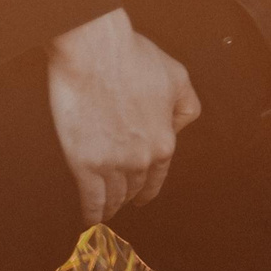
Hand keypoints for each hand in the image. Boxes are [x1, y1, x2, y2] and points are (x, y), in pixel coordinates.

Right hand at [45, 9, 201, 223]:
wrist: (95, 51)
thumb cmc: (133, 58)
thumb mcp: (177, 77)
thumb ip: (186, 106)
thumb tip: (178, 127)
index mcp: (165, 141)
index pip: (158, 177)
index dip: (149, 189)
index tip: (142, 196)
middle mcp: (142, 159)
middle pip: (135, 189)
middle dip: (128, 196)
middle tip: (120, 201)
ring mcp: (113, 164)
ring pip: (114, 197)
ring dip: (110, 206)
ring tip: (104, 210)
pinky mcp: (84, 165)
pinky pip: (91, 200)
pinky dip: (92, 213)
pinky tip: (89, 219)